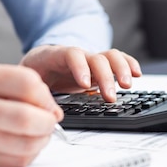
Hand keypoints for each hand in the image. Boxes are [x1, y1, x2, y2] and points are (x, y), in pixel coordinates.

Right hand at [0, 64, 62, 166]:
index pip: (28, 84)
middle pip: (29, 118)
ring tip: (37, 133)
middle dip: (48, 121)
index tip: (48, 102)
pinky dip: (28, 153)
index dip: (46, 95)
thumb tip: (50, 107)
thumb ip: (15, 83)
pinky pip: (15, 161)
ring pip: (26, 144)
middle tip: (49, 120)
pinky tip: (22, 144)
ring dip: (42, 140)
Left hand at [20, 45, 141, 102]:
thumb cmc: (35, 71)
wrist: (39, 60)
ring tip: (126, 86)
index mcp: (57, 56)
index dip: (80, 68)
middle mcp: (78, 56)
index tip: (85, 84)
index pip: (72, 55)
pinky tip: (137, 74)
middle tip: (109, 97)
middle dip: (105, 77)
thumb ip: (35, 92)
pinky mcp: (100, 67)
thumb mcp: (28, 79)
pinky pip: (118, 60)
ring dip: (121, 70)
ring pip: (110, 56)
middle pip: (96, 58)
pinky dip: (129, 65)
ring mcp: (90, 60)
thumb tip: (45, 111)